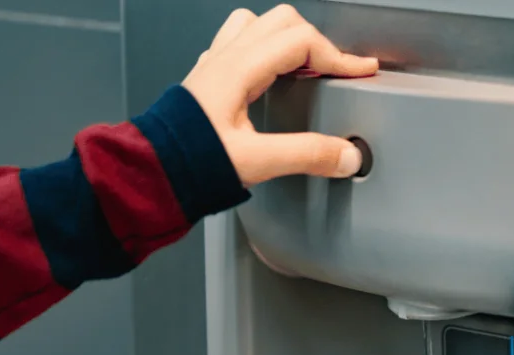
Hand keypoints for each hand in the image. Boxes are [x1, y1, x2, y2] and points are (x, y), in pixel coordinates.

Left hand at [182, 5, 378, 186]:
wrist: (151, 172)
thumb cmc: (190, 163)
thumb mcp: (256, 162)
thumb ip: (307, 155)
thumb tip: (346, 155)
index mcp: (238, 70)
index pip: (302, 42)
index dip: (339, 56)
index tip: (362, 71)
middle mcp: (224, 59)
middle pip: (283, 22)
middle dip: (318, 42)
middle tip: (339, 69)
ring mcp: (213, 66)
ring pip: (258, 25)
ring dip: (288, 39)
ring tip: (308, 66)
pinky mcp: (207, 80)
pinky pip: (239, 43)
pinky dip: (265, 50)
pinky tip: (272, 75)